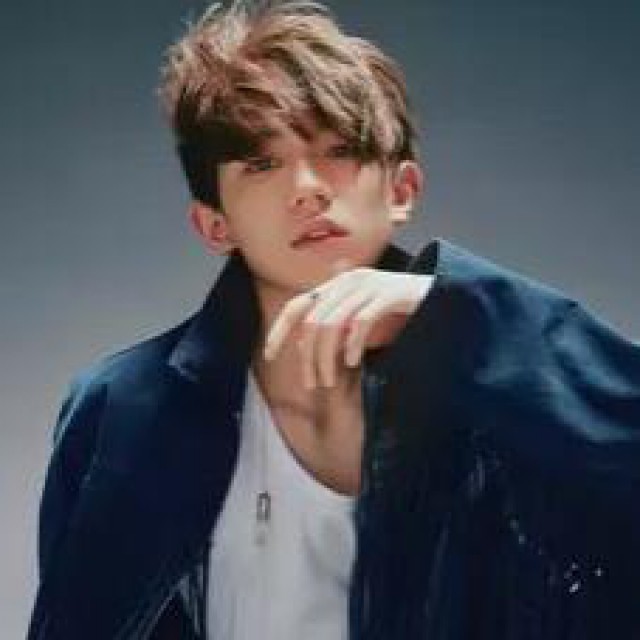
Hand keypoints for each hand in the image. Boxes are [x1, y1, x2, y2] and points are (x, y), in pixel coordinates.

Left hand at [263, 267, 434, 388]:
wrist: (439, 295)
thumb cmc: (395, 312)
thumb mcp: (358, 321)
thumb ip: (333, 329)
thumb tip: (304, 347)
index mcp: (336, 285)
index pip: (296, 305)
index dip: (280, 330)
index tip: (270, 355)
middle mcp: (348, 281)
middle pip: (312, 322)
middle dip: (307, 358)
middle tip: (313, 384)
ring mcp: (369, 285)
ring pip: (331, 324)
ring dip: (326, 358)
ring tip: (329, 380)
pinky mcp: (389, 294)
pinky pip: (360, 322)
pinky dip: (352, 346)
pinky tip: (353, 362)